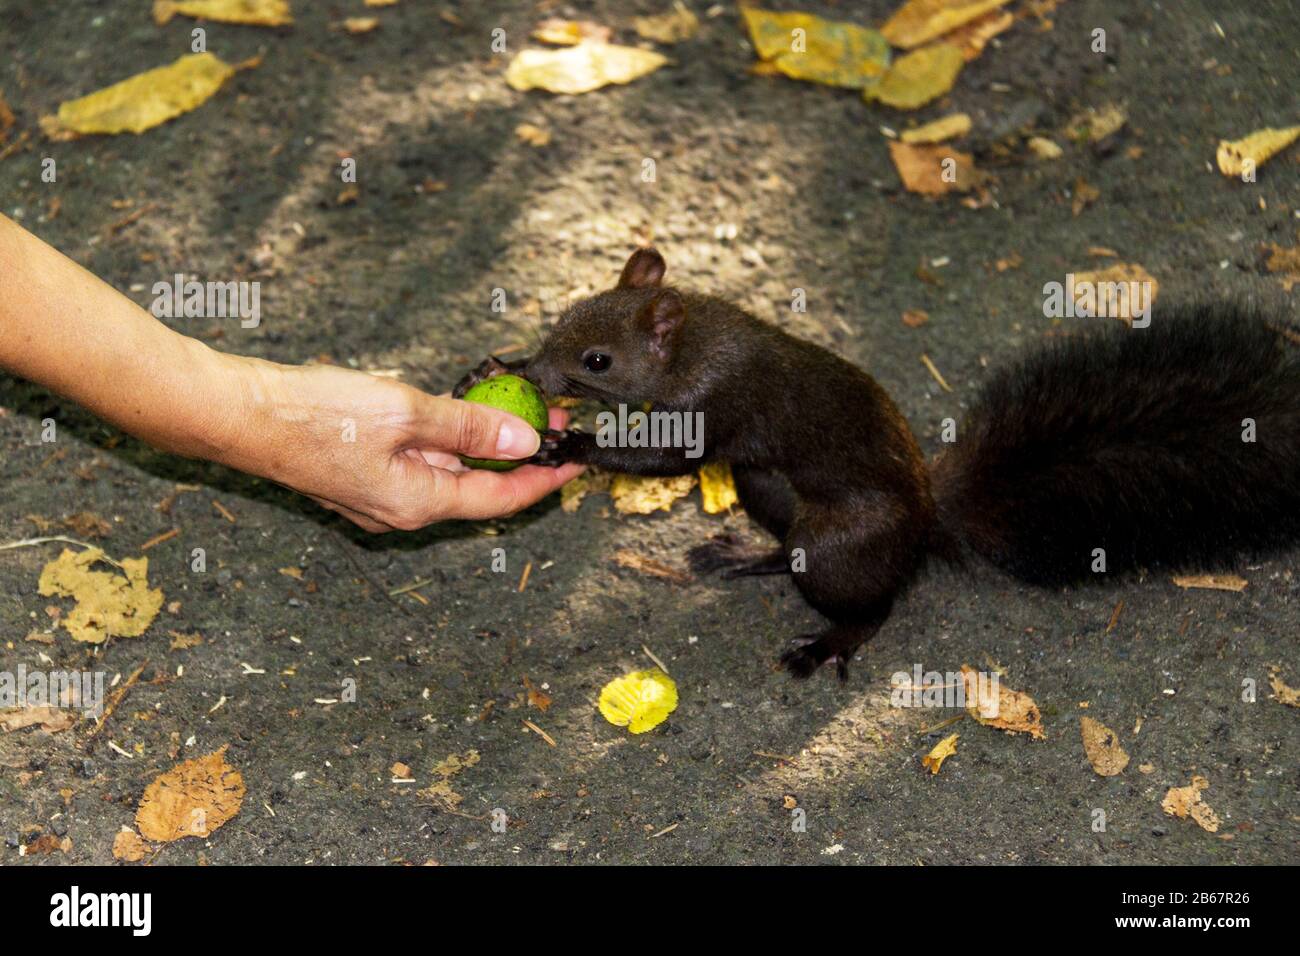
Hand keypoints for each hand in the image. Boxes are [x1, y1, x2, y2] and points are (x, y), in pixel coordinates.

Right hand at [222, 360, 583, 531]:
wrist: (240, 414)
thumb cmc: (313, 416)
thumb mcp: (405, 412)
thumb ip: (468, 428)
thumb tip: (523, 443)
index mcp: (417, 504)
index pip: (501, 500)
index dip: (545, 481)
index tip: (577, 461)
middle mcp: (402, 511)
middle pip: (478, 489)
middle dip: (519, 456)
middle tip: (549, 420)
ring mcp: (380, 497)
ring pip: (449, 475)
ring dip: (483, 446)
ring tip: (512, 409)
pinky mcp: (363, 477)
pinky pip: (421, 464)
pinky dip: (447, 442)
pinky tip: (453, 413)